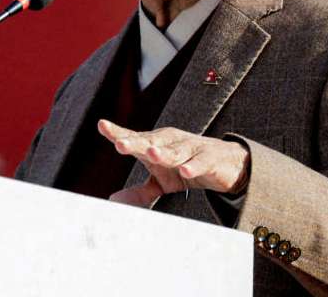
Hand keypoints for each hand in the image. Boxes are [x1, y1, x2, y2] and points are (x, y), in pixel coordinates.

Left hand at [97, 119, 249, 206]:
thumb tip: (113, 200)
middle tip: (120, 144)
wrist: (225, 163)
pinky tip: (185, 170)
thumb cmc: (186, 167)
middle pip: (150, 141)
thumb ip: (139, 191)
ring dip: (163, 152)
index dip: (117, 132)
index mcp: (155, 144)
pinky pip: (200, 162)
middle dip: (135, 143)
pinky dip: (193, 166)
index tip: (102, 125)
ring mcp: (190, 148)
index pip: (133, 138)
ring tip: (151, 153)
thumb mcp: (161, 182)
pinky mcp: (209, 157)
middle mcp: (170, 142)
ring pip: (175, 150)